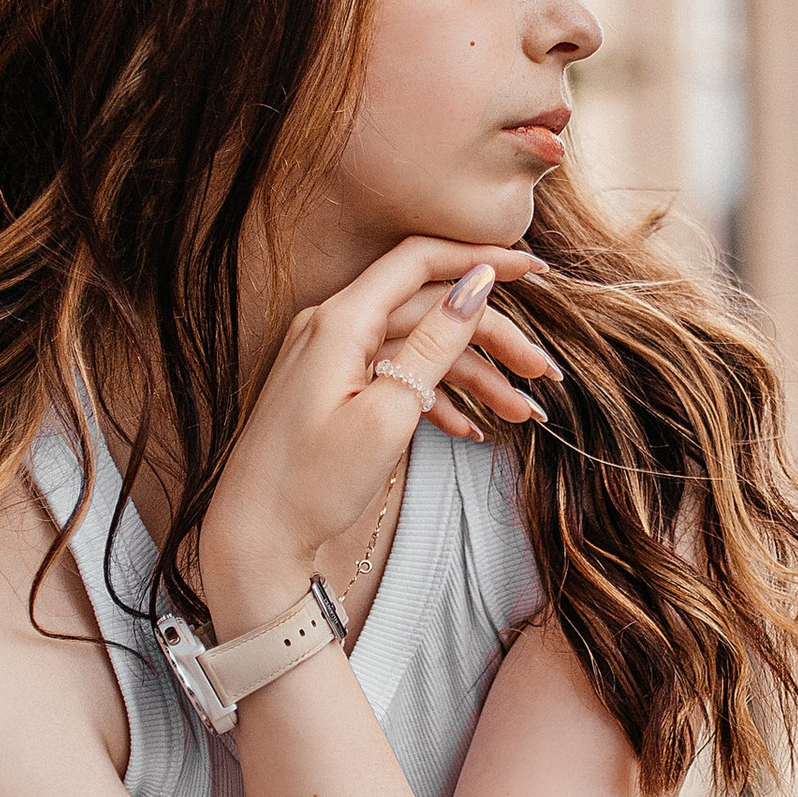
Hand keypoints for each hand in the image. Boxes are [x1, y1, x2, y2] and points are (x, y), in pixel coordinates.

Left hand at [197, 237, 555, 632]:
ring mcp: (332, 358)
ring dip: (474, 377)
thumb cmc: (311, 483)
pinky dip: (436, 397)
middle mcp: (333, 326)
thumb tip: (477, 282)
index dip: (483, 259)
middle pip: (429, 308)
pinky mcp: (334, 388)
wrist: (254, 537)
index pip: (420, 261)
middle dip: (493, 337)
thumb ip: (434, 344)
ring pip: (419, 347)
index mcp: (341, 320)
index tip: (537, 272)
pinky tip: (471, 430)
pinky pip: (395, 375)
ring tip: (523, 414)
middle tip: (544, 374)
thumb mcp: (388, 414)